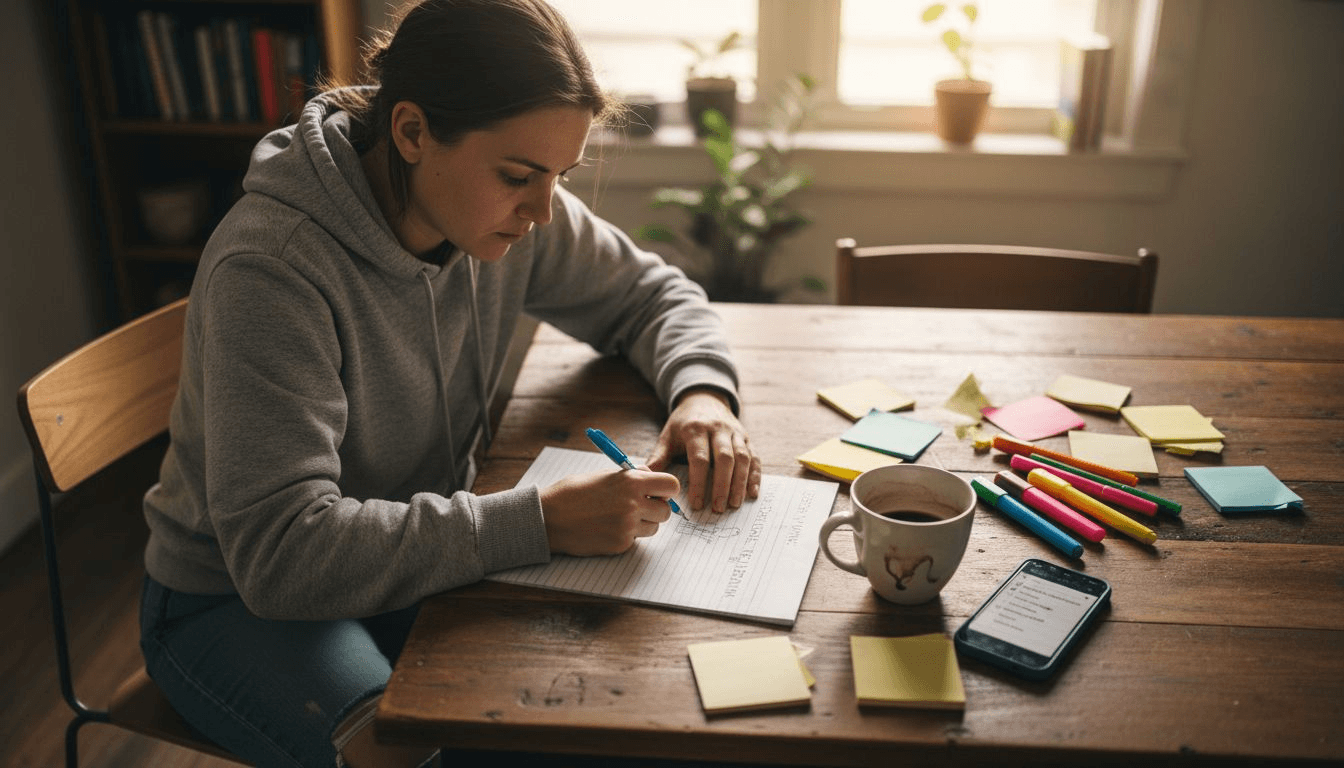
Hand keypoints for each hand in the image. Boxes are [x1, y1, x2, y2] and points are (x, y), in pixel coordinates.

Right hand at [539, 469, 677, 555]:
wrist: (549, 517)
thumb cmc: (573, 492)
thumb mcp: (604, 475)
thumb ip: (631, 476)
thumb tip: (651, 476)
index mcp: (631, 482)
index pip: (672, 486)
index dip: (666, 490)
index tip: (658, 492)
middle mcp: (634, 504)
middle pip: (666, 511)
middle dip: (656, 509)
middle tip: (640, 507)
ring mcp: (628, 526)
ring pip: (654, 528)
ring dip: (643, 524)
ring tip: (619, 517)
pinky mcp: (621, 544)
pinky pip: (635, 540)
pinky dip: (626, 535)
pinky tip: (607, 528)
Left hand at [646, 388, 760, 512]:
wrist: (704, 398)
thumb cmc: (683, 423)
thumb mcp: (667, 436)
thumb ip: (658, 458)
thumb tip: (643, 480)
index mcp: (695, 430)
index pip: (699, 458)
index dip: (699, 482)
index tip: (697, 504)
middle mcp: (718, 430)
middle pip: (725, 459)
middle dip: (722, 486)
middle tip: (718, 509)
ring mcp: (735, 433)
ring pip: (743, 458)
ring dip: (740, 483)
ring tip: (734, 505)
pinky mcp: (746, 437)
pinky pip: (755, 457)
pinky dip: (755, 476)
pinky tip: (752, 493)